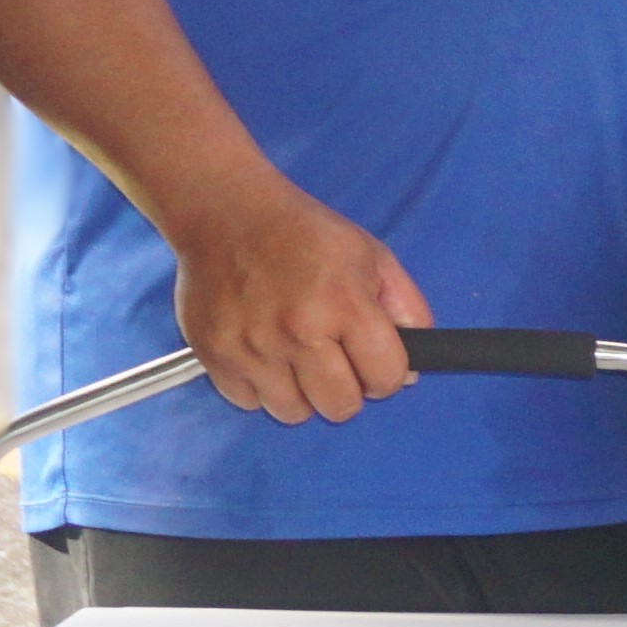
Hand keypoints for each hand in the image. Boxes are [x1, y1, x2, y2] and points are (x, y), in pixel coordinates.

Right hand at [162, 172, 429, 424]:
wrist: (226, 213)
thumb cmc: (305, 235)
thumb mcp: (373, 257)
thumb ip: (408, 311)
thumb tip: (411, 373)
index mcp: (345, 303)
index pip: (387, 378)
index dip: (387, 372)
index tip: (373, 360)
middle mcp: (299, 331)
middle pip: (341, 408)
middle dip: (346, 388)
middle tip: (334, 358)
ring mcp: (253, 347)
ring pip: (294, 413)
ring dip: (301, 392)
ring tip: (295, 354)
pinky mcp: (215, 356)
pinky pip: (249, 403)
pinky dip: (259, 386)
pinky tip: (263, 351)